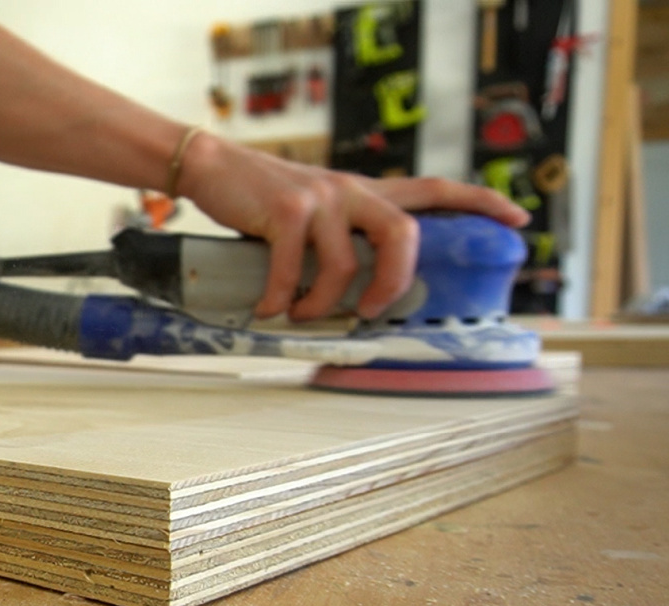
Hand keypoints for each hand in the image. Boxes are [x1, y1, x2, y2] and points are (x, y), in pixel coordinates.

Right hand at [175, 133, 529, 320]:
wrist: (212, 167)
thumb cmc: (261, 200)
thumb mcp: (312, 211)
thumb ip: (340, 237)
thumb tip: (353, 296)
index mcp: (364, 193)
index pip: (434, 189)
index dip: (480, 203)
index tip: (517, 220)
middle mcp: (351, 190)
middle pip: (405, 232)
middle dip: (395, 282)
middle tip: (372, 311)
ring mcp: (321, 198)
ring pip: (344, 266)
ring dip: (320, 304)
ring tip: (297, 313)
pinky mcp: (287, 209)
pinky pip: (293, 269)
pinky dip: (277, 298)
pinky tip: (265, 308)